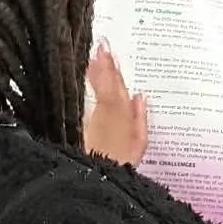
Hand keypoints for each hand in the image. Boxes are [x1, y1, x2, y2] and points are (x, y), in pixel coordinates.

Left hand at [83, 46, 148, 166]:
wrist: (99, 178)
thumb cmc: (122, 163)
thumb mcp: (139, 143)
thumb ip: (139, 118)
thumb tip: (140, 96)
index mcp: (121, 114)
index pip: (116, 84)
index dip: (111, 65)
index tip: (106, 48)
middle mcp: (105, 111)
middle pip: (104, 83)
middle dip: (102, 63)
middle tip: (100, 44)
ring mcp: (92, 117)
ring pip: (94, 89)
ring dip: (93, 71)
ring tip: (92, 55)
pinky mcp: (82, 124)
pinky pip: (85, 99)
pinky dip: (86, 87)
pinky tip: (84, 78)